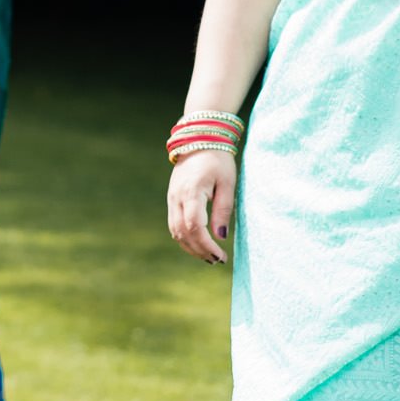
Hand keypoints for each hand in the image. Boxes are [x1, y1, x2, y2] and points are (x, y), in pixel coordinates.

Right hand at [167, 150, 237, 264]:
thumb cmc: (218, 160)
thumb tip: (221, 236)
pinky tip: (198, 243)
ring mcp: (171, 198)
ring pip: (175, 231)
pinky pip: (174, 224)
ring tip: (208, 257)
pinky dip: (184, 237)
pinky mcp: (172, 198)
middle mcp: (177, 197)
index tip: (222, 255)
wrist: (198, 139)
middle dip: (200, 250)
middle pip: (183, 233)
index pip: (195, 227)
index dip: (207, 245)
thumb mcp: (227, 184)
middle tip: (218, 260)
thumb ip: (223, 210)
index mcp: (192, 192)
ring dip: (190, 247)